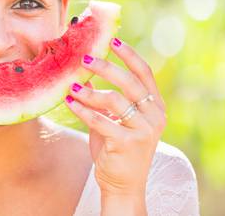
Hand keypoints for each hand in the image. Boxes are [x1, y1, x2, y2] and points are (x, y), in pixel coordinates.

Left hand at [64, 38, 166, 198]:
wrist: (122, 184)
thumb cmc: (116, 146)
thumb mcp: (117, 118)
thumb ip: (110, 97)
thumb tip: (87, 69)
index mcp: (155, 106)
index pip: (145, 73)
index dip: (129, 55)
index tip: (112, 40)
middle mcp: (154, 116)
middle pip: (130, 82)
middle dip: (106, 67)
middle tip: (84, 59)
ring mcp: (144, 131)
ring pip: (114, 100)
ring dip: (89, 91)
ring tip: (71, 87)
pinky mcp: (128, 144)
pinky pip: (101, 120)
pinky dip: (83, 110)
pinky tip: (70, 102)